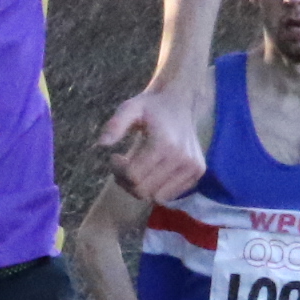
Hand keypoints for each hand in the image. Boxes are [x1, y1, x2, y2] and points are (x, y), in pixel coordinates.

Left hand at [98, 80, 209, 202]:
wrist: (180, 102)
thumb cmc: (151, 107)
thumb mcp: (130, 108)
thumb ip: (116, 125)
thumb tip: (101, 143)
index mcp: (164, 144)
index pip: (133, 176)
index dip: (118, 170)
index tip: (115, 156)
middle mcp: (182, 158)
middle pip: (144, 191)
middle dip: (127, 182)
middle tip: (123, 166)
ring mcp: (193, 167)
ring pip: (157, 197)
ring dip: (141, 187)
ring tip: (137, 168)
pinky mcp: (198, 172)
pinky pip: (171, 195)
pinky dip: (157, 188)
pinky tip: (153, 170)